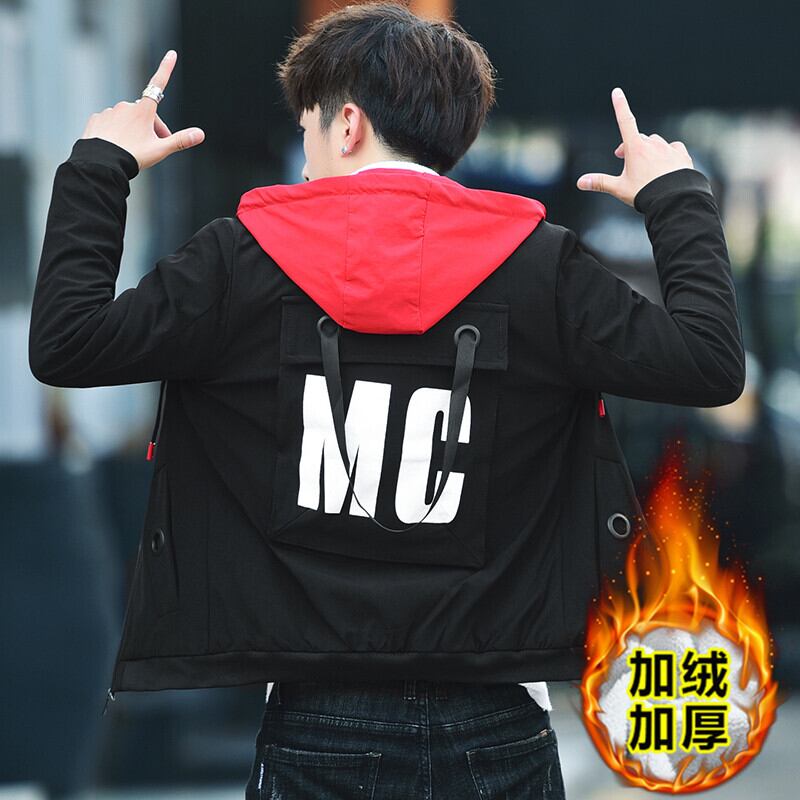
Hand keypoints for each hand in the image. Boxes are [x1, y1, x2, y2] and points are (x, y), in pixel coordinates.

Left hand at [80, 50, 204, 170]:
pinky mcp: (97, 119)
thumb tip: (201, 134)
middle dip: (152, 128)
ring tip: (133, 150)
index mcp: (143, 111)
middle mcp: (126, 106)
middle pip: (145, 115)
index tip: (171, 54)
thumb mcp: (160, 150)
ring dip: (133, 131)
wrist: (102, 164)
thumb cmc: (133, 156)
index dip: (166, 69)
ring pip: (127, 119)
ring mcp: (110, 112)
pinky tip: (117, 146)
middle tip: (156, 147)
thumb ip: (181, 141)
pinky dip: (115, 132)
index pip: (158, 85)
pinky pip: (110, 123)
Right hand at [576, 87, 692, 205]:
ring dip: (650, 151)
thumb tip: (580, 182)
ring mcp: (668, 148)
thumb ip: (600, 182)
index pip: (625, 121)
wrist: (674, 200)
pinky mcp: (682, 155)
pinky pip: (674, 149)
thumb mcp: (619, 188)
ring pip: (656, 144)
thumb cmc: (645, 193)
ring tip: (648, 168)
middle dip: (632, 147)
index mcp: (636, 148)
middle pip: (640, 139)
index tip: (617, 92)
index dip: (620, 106)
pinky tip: (667, 165)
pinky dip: (668, 154)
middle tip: (626, 162)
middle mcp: (653, 144)